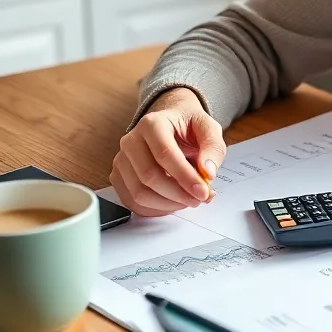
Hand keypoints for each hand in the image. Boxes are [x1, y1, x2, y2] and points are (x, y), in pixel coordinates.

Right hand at [110, 87, 225, 215]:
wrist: (171, 123)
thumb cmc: (189, 127)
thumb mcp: (209, 129)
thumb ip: (213, 148)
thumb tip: (208, 173)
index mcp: (152, 124)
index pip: (164, 154)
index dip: (185, 177)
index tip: (203, 191)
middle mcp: (131, 141)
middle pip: (149, 177)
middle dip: (178, 194)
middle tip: (200, 198)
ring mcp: (121, 160)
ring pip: (139, 193)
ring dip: (168, 204)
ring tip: (189, 200)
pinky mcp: (118, 176)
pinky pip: (132, 201)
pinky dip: (155, 209)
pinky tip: (174, 203)